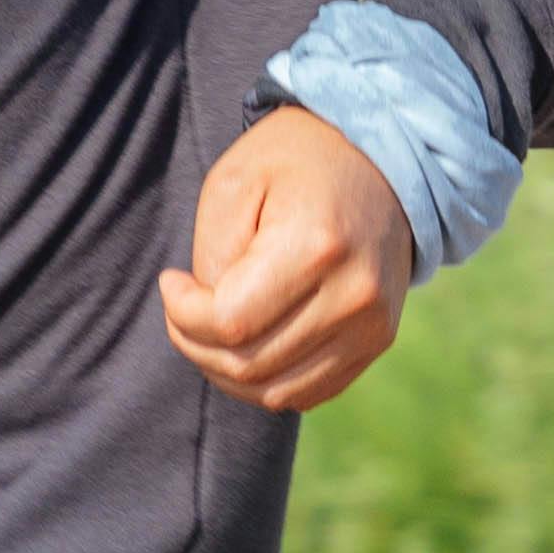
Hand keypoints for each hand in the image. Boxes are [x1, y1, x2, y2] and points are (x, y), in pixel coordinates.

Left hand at [160, 104, 412, 415]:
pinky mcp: (377, 341)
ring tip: (209, 328)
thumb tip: (205, 318)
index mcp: (317, 247)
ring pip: (275, 391)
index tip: (172, 281)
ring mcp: (373, 325)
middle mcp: (355, 295)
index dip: (183, 314)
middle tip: (183, 308)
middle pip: (250, 364)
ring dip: (225, 372)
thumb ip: (213, 254)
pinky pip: (307, 392)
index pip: (230, 322)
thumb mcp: (234, 180)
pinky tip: (246, 344)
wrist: (382, 160)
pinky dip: (264, 382)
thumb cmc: (295, 162)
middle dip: (196, 344)